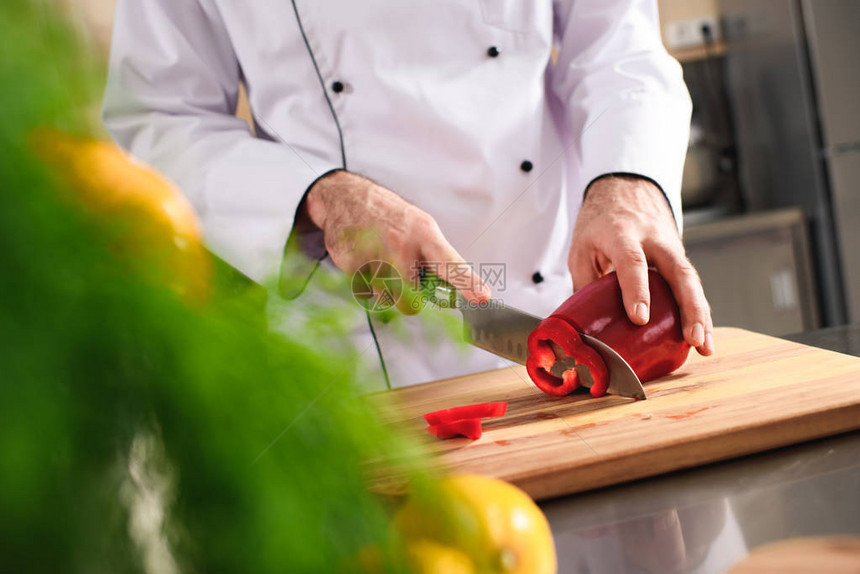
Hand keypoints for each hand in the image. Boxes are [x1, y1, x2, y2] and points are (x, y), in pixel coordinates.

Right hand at [302, 170, 490, 312]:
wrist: (346, 197)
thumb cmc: (389, 215)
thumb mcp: (420, 227)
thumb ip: (436, 257)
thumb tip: (455, 289)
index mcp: (425, 234)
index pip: (451, 264)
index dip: (468, 283)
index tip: (482, 297)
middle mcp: (402, 245)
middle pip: (412, 300)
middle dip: (408, 297)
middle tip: (402, 277)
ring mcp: (375, 256)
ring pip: (386, 299)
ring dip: (384, 290)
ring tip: (380, 263)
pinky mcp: (352, 265)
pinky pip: (365, 293)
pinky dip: (365, 283)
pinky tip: (364, 261)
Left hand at [568, 175, 713, 355]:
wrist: (626, 189)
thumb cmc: (601, 223)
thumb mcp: (582, 246)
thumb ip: (585, 283)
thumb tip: (585, 326)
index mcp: (621, 233)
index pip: (632, 261)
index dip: (636, 290)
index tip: (639, 318)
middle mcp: (653, 239)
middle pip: (677, 271)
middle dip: (688, 307)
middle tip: (692, 338)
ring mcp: (671, 247)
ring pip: (691, 280)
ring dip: (701, 315)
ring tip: (705, 346)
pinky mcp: (679, 257)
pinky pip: (691, 285)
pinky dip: (698, 311)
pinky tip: (703, 336)